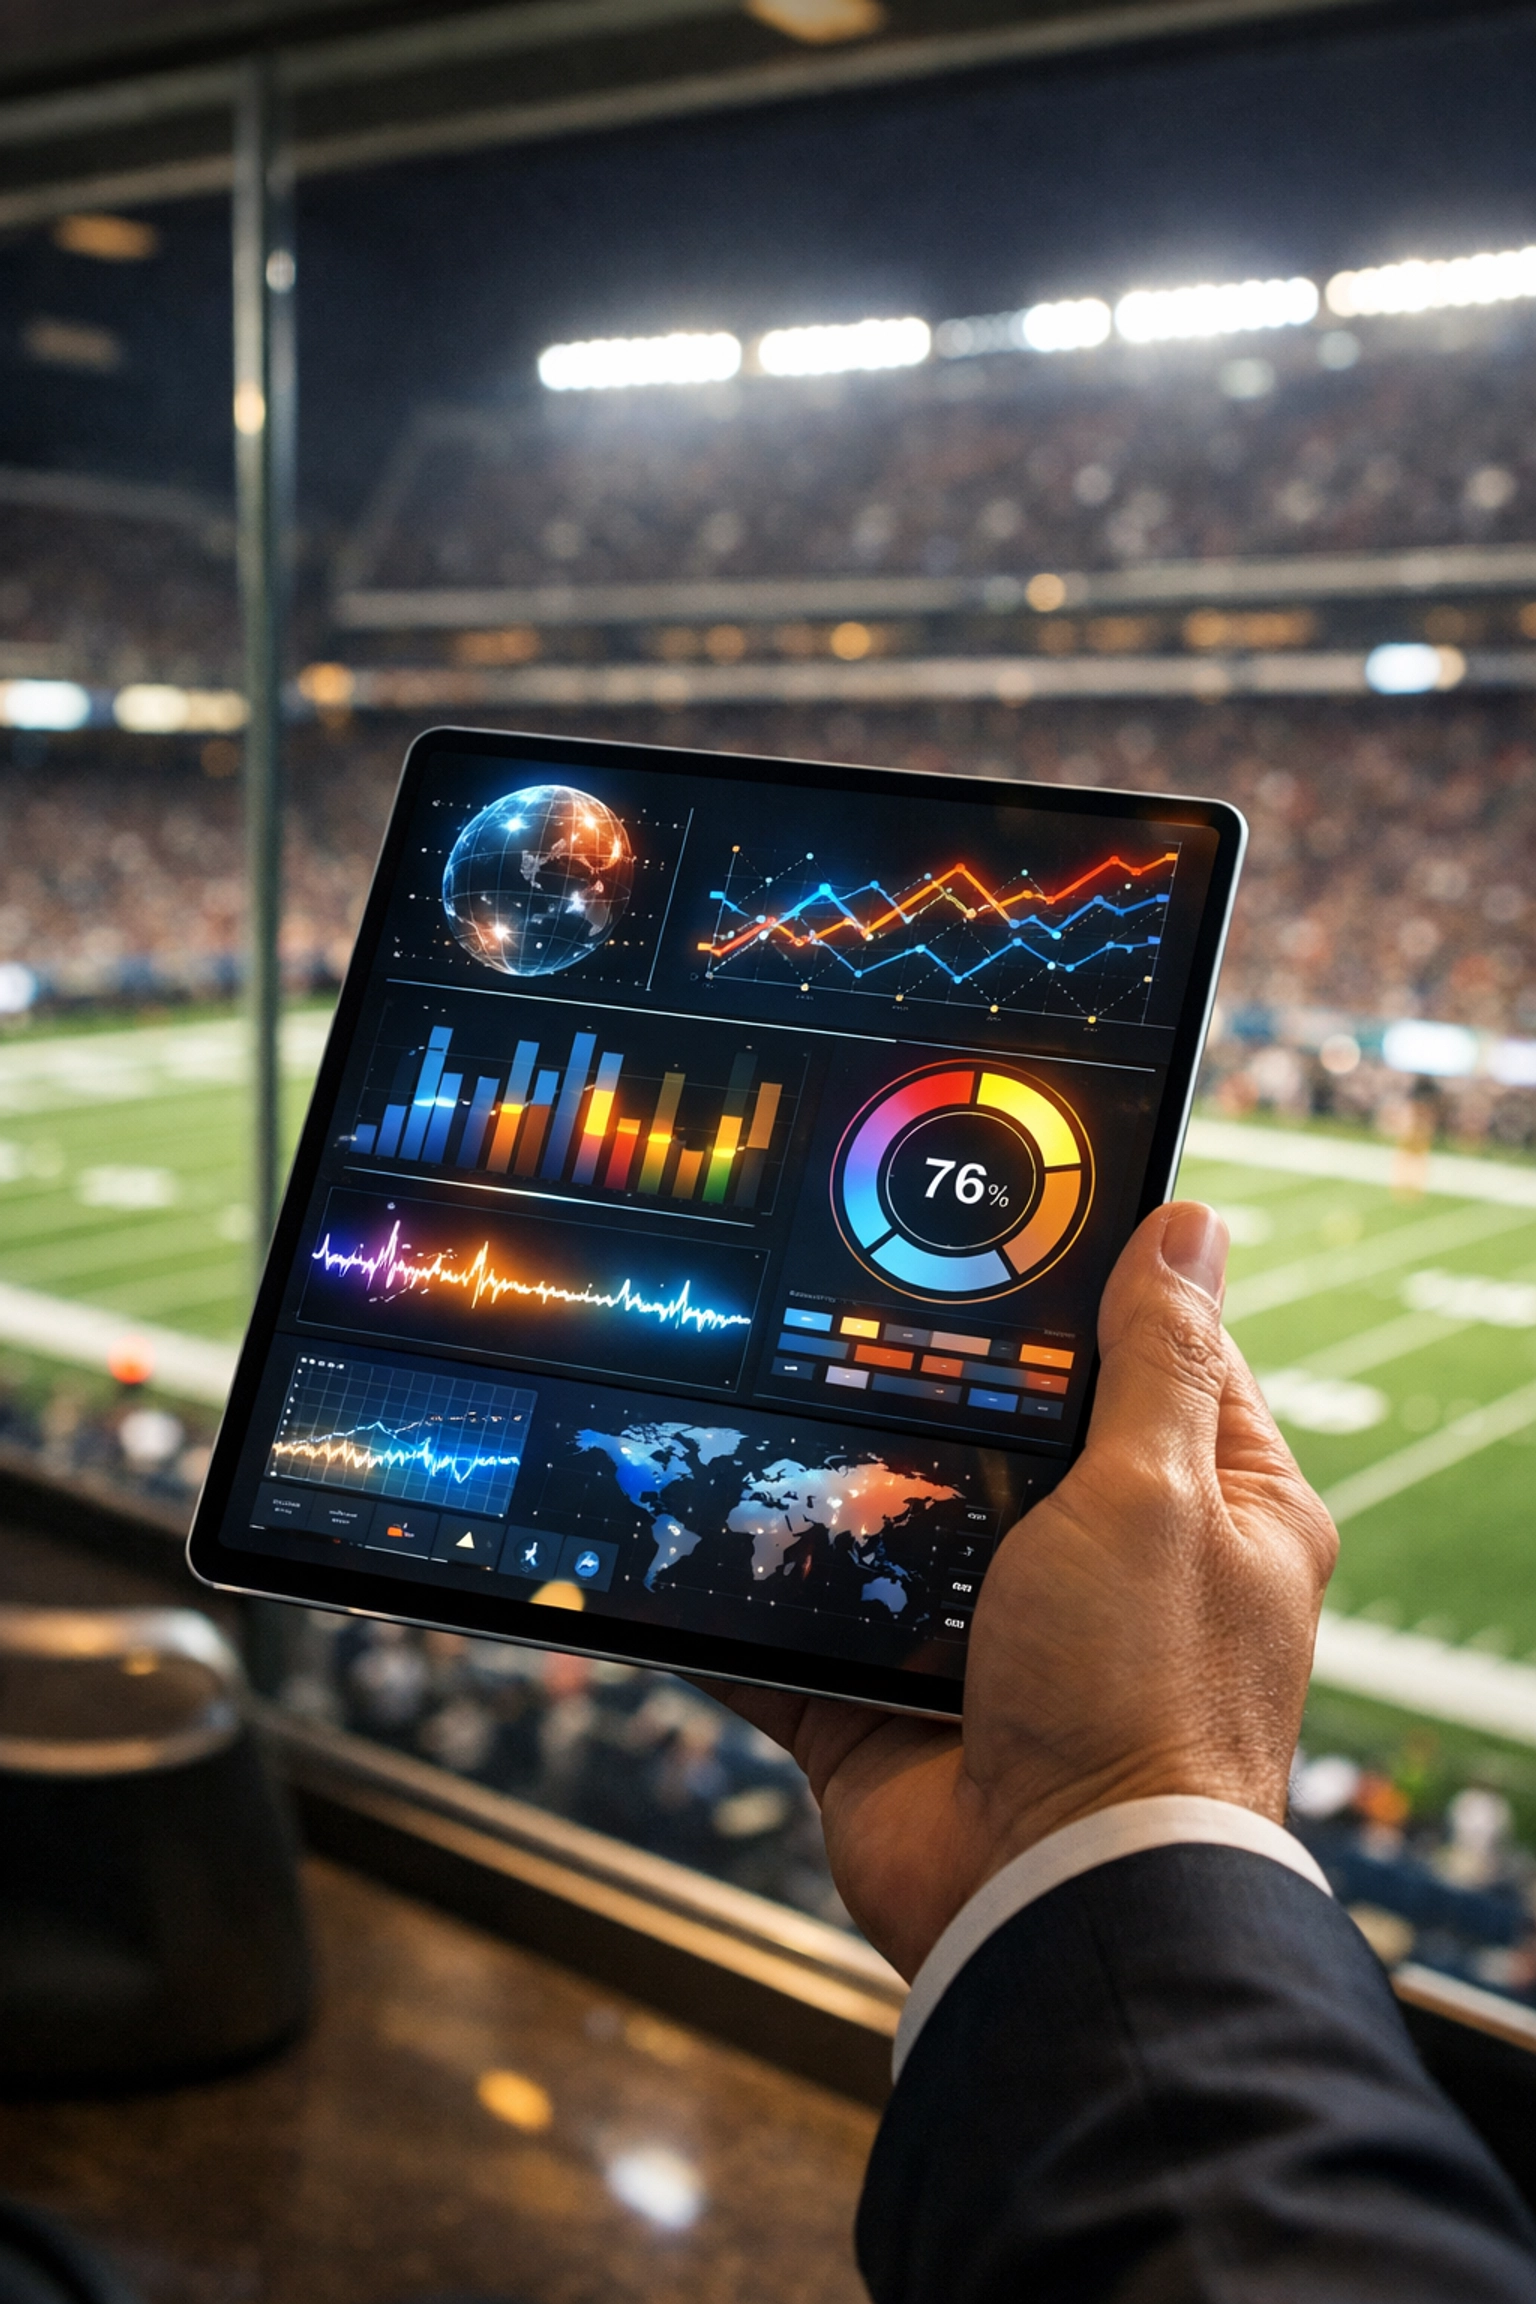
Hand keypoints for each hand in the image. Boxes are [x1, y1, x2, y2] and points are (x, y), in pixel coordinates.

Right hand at [703, 1202, 1337, 1981]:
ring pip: (895, 1518)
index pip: (1154, 1360)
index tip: (1003, 1223)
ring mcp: (993, 1634)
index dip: (1086, 1291)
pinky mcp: (892, 1696)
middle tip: (846, 1289)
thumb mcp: (1158, 1493)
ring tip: (755, 1385)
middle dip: (929, 1378)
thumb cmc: (1143, 1702)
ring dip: (832, 1478)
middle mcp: (1106, 1570)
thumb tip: (1188, 1224)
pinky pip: (800, 1623)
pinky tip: (688, 1523)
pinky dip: (744, 1591)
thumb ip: (1155, 1359)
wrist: (1050, 1902)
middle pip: (1005, 1430)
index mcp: (1208, 1512)